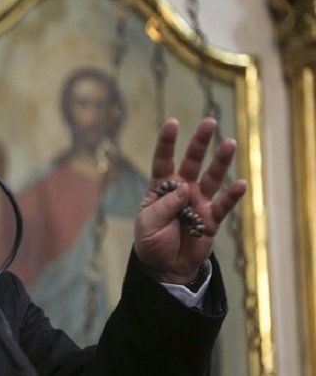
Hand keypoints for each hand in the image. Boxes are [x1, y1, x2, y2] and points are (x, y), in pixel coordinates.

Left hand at [134, 117, 246, 284]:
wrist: (165, 268)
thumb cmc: (151, 242)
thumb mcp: (148, 224)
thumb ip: (165, 205)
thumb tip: (185, 187)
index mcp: (161, 187)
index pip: (163, 160)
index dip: (167, 142)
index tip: (173, 122)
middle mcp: (182, 190)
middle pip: (192, 161)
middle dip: (200, 142)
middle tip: (210, 122)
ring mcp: (199, 202)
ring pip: (212, 178)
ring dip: (221, 162)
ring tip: (229, 143)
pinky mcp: (212, 219)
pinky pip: (224, 204)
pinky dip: (233, 195)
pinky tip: (241, 183)